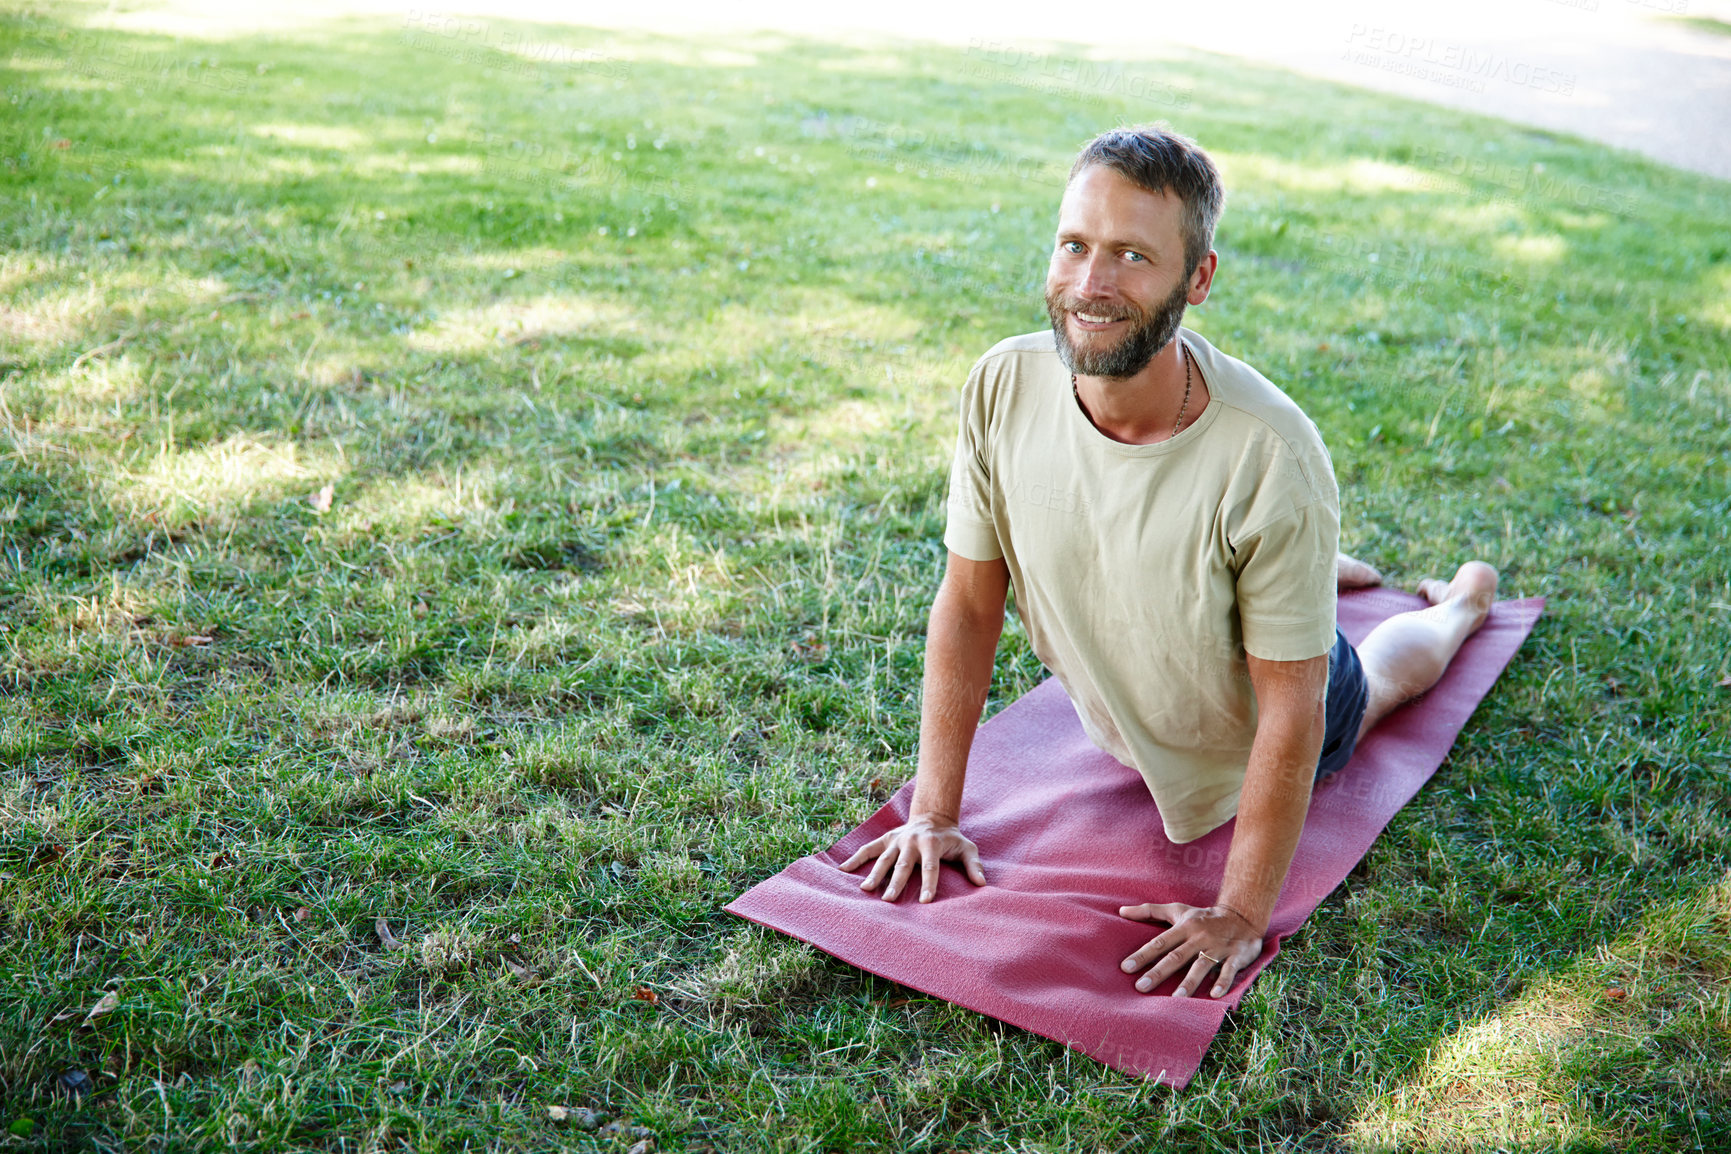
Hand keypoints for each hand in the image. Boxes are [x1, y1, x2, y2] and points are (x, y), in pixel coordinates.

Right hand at [837, 816, 986, 902]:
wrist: (933, 817)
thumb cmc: (951, 838)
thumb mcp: (967, 847)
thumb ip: (974, 865)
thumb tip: (982, 884)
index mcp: (932, 844)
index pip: (930, 868)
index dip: (928, 884)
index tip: (924, 901)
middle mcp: (911, 841)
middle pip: (903, 865)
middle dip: (896, 883)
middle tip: (889, 900)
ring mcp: (896, 840)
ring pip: (884, 858)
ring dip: (874, 874)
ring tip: (866, 890)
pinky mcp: (886, 839)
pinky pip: (868, 848)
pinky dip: (856, 858)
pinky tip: (843, 869)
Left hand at [1118, 901, 1264, 998]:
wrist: (1242, 915)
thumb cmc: (1203, 916)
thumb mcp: (1178, 910)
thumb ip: (1149, 911)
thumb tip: (1121, 911)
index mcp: (1184, 928)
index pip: (1160, 942)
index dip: (1142, 955)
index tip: (1125, 968)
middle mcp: (1199, 938)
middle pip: (1176, 956)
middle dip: (1158, 972)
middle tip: (1141, 987)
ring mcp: (1218, 948)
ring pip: (1201, 966)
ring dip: (1190, 982)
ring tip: (1176, 999)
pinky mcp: (1236, 956)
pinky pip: (1229, 970)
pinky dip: (1223, 982)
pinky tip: (1214, 995)